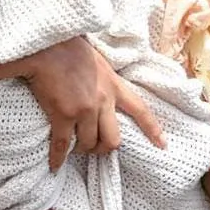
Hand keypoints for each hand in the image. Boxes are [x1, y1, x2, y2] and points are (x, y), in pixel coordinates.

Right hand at [25, 37, 164, 170]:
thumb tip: (101, 88)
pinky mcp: (63, 114)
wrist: (46, 44)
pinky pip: (62, 145)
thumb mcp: (98, 60)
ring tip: (72, 147)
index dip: (152, 129)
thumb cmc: (68, 46)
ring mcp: (84, 109)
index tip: (162, 144)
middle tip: (92, 147)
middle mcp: (103, 99)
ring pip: (89, 144)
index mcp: (114, 84)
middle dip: (103, 148)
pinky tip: (55, 164)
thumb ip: (104, 78)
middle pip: (113, 139)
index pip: (140, 110)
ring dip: (81, 149)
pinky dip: (58, 158)